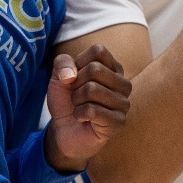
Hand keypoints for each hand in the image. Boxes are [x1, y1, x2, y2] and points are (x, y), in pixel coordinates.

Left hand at [43, 45, 131, 171]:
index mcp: (113, 68)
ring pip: (92, 89)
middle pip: (95, 69)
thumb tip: (71, 75)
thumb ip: (62, 63)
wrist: (64, 130)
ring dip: (76, 100)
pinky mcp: (119, 122)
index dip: (79, 63)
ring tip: (80, 107)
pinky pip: (92, 110)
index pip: (99, 51)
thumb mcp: (58, 77)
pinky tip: (82, 119)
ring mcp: (124, 103)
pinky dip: (79, 114)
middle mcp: (123, 83)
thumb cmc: (67, 101)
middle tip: (76, 96)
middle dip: (75, 84)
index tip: (75, 78)